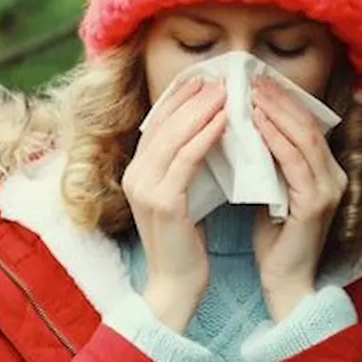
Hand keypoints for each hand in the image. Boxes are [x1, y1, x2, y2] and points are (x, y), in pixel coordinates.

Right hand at [122, 76, 226, 330]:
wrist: (176, 286)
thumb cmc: (185, 243)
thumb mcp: (182, 196)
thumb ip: (185, 167)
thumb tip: (210, 131)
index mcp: (136, 172)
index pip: (157, 123)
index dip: (179, 97)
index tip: (203, 76)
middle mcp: (135, 175)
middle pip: (164, 123)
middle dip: (192, 96)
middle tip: (219, 75)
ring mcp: (146, 189)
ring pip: (175, 137)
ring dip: (202, 109)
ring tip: (226, 90)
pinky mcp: (164, 202)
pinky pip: (187, 160)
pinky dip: (206, 135)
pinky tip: (226, 120)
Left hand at [250, 76, 346, 321]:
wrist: (284, 283)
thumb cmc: (274, 240)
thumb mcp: (271, 191)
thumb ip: (268, 163)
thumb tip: (243, 128)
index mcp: (325, 172)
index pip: (306, 126)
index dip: (284, 100)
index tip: (257, 80)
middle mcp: (334, 176)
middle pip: (308, 125)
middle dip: (279, 98)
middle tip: (252, 76)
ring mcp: (328, 190)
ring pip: (303, 138)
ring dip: (275, 111)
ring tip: (251, 92)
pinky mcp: (316, 204)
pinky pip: (294, 162)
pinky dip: (274, 139)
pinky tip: (255, 122)